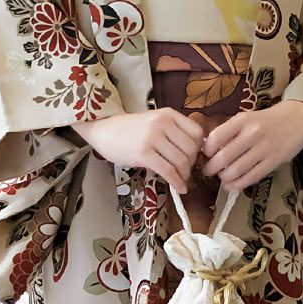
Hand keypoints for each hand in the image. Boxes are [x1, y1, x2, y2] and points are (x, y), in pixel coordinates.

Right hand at [74, 108, 204, 197]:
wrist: (102, 130)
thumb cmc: (130, 129)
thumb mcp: (155, 121)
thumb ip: (174, 131)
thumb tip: (196, 152)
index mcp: (169, 114)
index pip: (198, 133)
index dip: (200, 149)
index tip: (194, 157)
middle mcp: (163, 123)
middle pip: (192, 149)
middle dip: (192, 164)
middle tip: (184, 170)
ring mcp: (153, 138)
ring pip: (181, 161)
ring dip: (184, 175)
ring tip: (180, 179)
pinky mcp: (143, 153)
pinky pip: (168, 171)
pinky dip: (177, 182)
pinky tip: (179, 188)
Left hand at [200, 99, 302, 191]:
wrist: (297, 118)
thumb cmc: (266, 120)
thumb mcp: (246, 118)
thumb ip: (230, 131)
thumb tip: (208, 149)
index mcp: (242, 120)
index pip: (216, 137)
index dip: (206, 150)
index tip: (206, 155)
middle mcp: (252, 133)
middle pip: (224, 157)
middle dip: (211, 168)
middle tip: (208, 171)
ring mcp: (264, 148)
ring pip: (237, 170)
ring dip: (224, 178)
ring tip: (222, 178)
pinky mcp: (274, 161)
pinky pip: (252, 177)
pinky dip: (238, 184)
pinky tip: (232, 185)